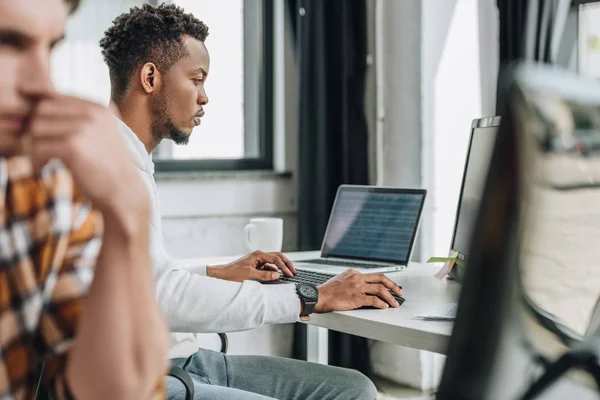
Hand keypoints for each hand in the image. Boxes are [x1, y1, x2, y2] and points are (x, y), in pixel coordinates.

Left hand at [28, 94, 147, 223]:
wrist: (125, 192)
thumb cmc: (108, 168)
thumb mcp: (99, 135)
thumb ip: (78, 119)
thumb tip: (40, 108)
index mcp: (100, 108)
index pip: (56, 96)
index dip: (40, 110)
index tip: (37, 127)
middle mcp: (93, 113)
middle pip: (42, 109)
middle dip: (36, 129)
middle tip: (40, 147)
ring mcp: (84, 128)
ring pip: (37, 127)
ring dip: (34, 145)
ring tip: (43, 159)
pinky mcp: (74, 146)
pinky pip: (39, 146)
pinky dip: (37, 160)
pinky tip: (45, 168)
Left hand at [207, 251, 296, 281]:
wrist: (222, 275)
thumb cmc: (233, 273)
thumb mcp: (250, 275)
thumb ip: (264, 275)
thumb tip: (277, 275)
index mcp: (258, 255)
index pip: (276, 258)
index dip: (284, 266)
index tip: (289, 274)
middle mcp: (258, 256)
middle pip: (277, 256)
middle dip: (286, 263)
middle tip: (293, 271)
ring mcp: (257, 260)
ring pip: (273, 262)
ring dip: (280, 268)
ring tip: (287, 274)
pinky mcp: (255, 266)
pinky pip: (267, 267)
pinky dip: (273, 272)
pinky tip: (275, 277)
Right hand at [314, 269, 403, 312]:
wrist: (318, 296)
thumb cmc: (327, 292)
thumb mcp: (340, 280)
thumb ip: (352, 281)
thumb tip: (363, 287)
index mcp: (353, 273)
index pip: (374, 275)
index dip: (385, 282)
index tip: (390, 286)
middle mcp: (357, 278)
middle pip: (381, 278)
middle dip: (393, 285)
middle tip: (399, 292)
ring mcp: (357, 288)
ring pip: (380, 289)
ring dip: (390, 297)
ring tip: (395, 303)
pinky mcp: (356, 298)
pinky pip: (373, 300)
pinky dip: (381, 304)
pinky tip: (385, 307)